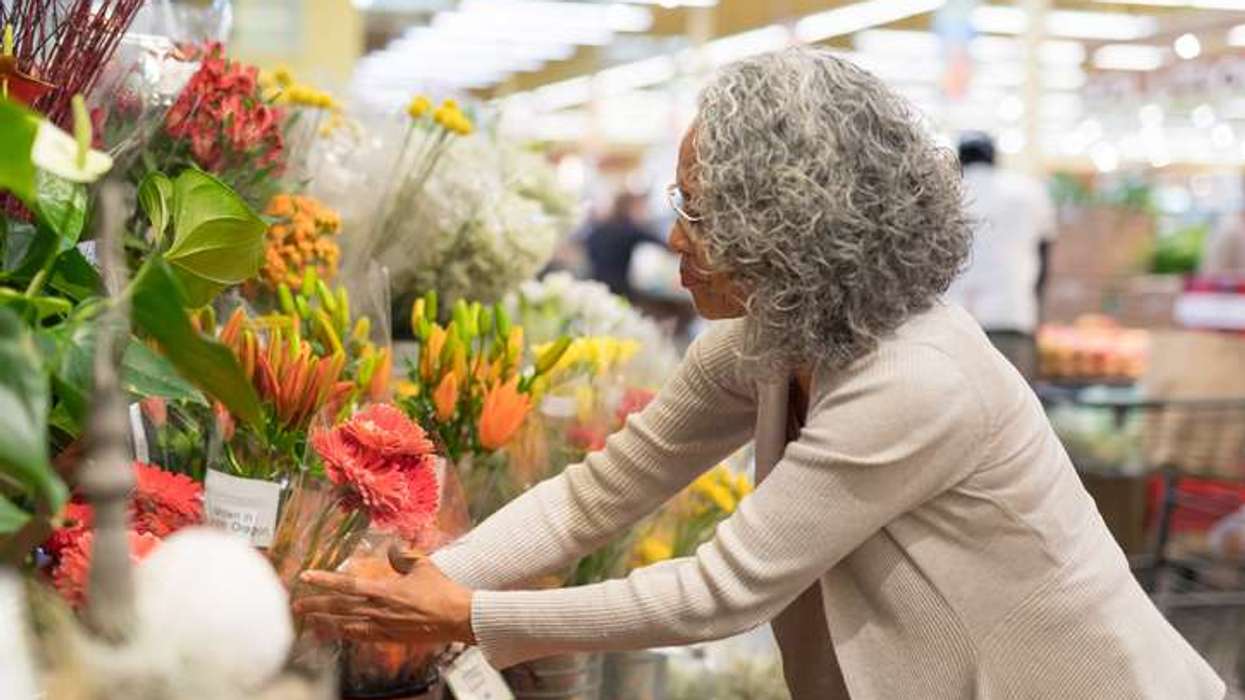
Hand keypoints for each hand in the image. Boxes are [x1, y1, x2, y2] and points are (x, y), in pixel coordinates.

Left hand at [293, 555, 475, 644]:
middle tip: (296, 604)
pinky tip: (337, 632)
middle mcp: (379, 610)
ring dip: (326, 622)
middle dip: (316, 605)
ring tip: (309, 620)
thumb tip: (391, 548)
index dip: (324, 580)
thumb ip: (403, 556)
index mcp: (384, 590)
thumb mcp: (423, 565)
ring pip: (346, 625)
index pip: (347, 585)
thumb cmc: (442, 590)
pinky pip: (362, 636)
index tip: (306, 576)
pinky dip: (346, 634)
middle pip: (340, 608)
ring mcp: (383, 626)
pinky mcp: (390, 638)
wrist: (457, 618)